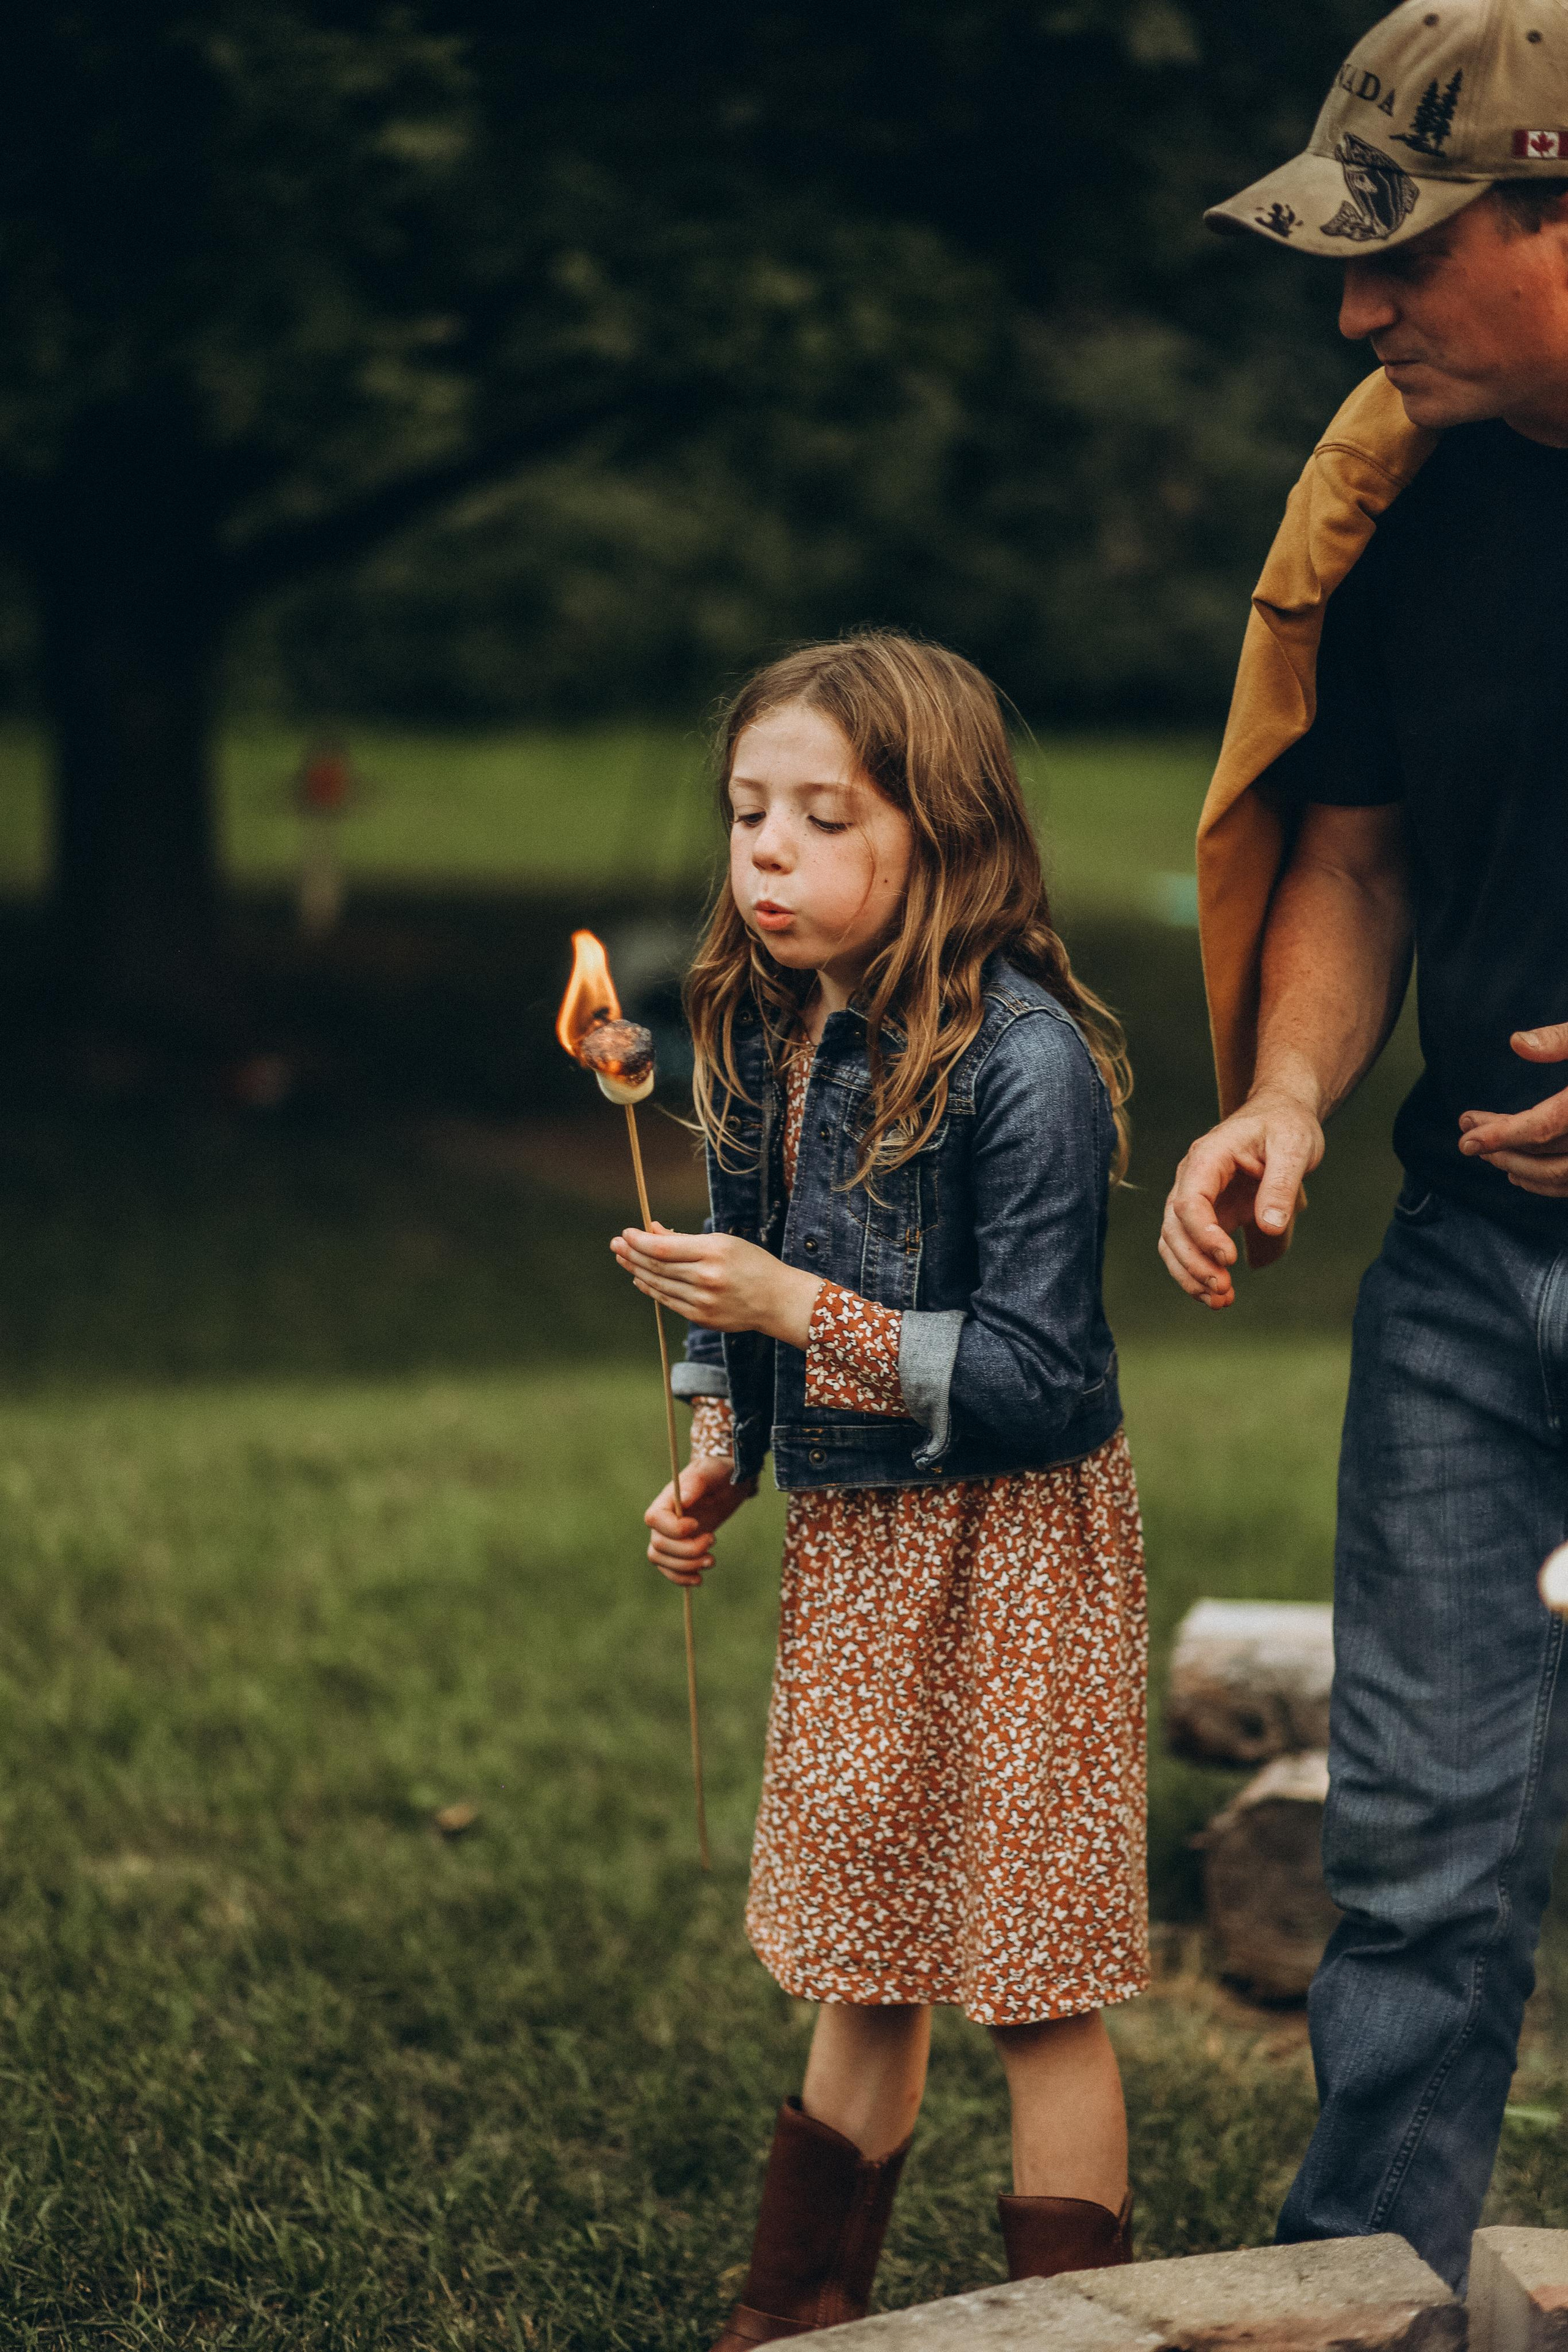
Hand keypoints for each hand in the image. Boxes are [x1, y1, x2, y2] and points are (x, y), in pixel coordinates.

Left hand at [610, 1224, 822, 1345]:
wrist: (777, 1300)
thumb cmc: (751, 1265)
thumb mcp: (723, 1242)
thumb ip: (686, 1239)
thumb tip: (653, 1230)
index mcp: (714, 1253)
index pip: (665, 1248)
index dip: (640, 1241)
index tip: (626, 1233)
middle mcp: (707, 1278)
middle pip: (657, 1266)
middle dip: (632, 1254)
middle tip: (616, 1244)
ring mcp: (703, 1301)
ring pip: (659, 1284)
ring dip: (637, 1270)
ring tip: (624, 1259)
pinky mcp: (701, 1318)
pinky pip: (668, 1301)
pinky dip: (651, 1289)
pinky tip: (641, 1279)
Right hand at [645, 1453, 755, 1586]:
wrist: (728, 1483)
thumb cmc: (718, 1473)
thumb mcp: (711, 1472)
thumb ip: (695, 1483)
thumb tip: (682, 1499)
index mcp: (666, 1499)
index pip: (654, 1519)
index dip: (673, 1529)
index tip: (696, 1525)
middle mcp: (663, 1519)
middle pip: (659, 1544)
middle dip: (687, 1550)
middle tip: (712, 1539)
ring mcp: (669, 1535)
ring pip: (660, 1559)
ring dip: (685, 1567)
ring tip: (711, 1561)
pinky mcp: (679, 1549)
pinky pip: (668, 1569)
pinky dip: (681, 1578)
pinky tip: (699, 1578)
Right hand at [1159, 1088, 1324, 1308]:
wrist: (1281, 1116)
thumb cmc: (1286, 1126)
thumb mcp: (1294, 1147)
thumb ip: (1280, 1185)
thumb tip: (1269, 1228)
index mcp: (1207, 1157)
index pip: (1189, 1200)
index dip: (1203, 1233)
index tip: (1229, 1258)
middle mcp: (1192, 1179)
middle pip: (1174, 1227)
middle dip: (1194, 1263)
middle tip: (1224, 1290)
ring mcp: (1196, 1198)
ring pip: (1174, 1242)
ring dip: (1191, 1275)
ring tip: (1221, 1301)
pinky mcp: (1207, 1216)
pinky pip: (1190, 1248)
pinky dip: (1198, 1273)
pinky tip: (1219, 1295)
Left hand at [1458, 1025, 1567, 1195]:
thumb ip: (1563, 1038)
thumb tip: (1516, 1042)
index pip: (1546, 1125)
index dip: (1503, 1135)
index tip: (1466, 1139)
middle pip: (1548, 1158)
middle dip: (1504, 1151)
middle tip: (1469, 1136)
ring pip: (1562, 1177)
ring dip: (1520, 1169)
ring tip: (1488, 1154)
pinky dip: (1547, 1184)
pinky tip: (1521, 1174)